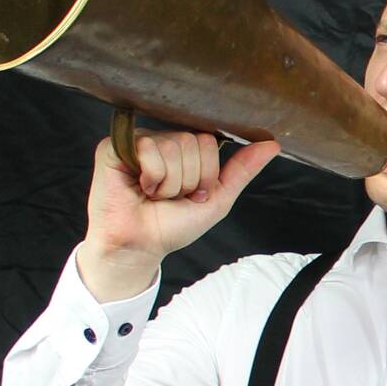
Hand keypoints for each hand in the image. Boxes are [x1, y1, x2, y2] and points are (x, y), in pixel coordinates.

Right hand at [80, 130, 278, 300]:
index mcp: (185, 150)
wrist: (142, 244)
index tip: (192, 193)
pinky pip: (148, 148)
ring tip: (155, 194)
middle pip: (193, 142)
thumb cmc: (174, 224)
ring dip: (170, 182)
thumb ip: (242, 170)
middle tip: (170, 196)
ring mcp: (137, 142)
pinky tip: (140, 187)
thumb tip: (272, 144)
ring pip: (173, 146)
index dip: (206, 174)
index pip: (210, 142)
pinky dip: (152, 176)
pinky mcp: (115, 147)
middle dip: (189, 179)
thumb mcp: (217, 198)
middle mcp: (162, 140)